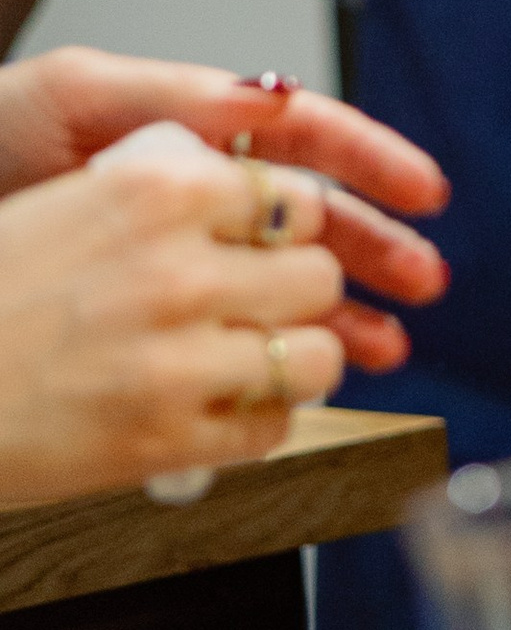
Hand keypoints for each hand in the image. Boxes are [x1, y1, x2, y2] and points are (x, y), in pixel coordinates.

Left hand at [0, 50, 449, 362]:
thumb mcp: (71, 93)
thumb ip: (175, 92)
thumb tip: (270, 94)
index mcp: (191, 129)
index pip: (306, 139)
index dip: (372, 162)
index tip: (424, 191)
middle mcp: (195, 192)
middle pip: (311, 217)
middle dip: (374, 246)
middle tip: (422, 282)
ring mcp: (176, 253)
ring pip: (281, 281)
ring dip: (340, 310)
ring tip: (386, 345)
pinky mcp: (148, 313)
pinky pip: (229, 332)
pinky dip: (277, 352)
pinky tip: (308, 373)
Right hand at [0, 124, 354, 505]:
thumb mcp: (73, 205)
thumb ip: (166, 197)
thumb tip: (253, 204)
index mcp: (155, 191)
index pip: (293, 195)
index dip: (291, 226)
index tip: (277, 242)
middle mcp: (177, 269)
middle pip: (317, 273)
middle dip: (301, 294)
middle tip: (271, 308)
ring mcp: (178, 358)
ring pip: (314, 355)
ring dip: (298, 361)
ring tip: (263, 363)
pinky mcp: (166, 439)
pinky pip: (269, 428)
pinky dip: (259, 423)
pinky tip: (224, 411)